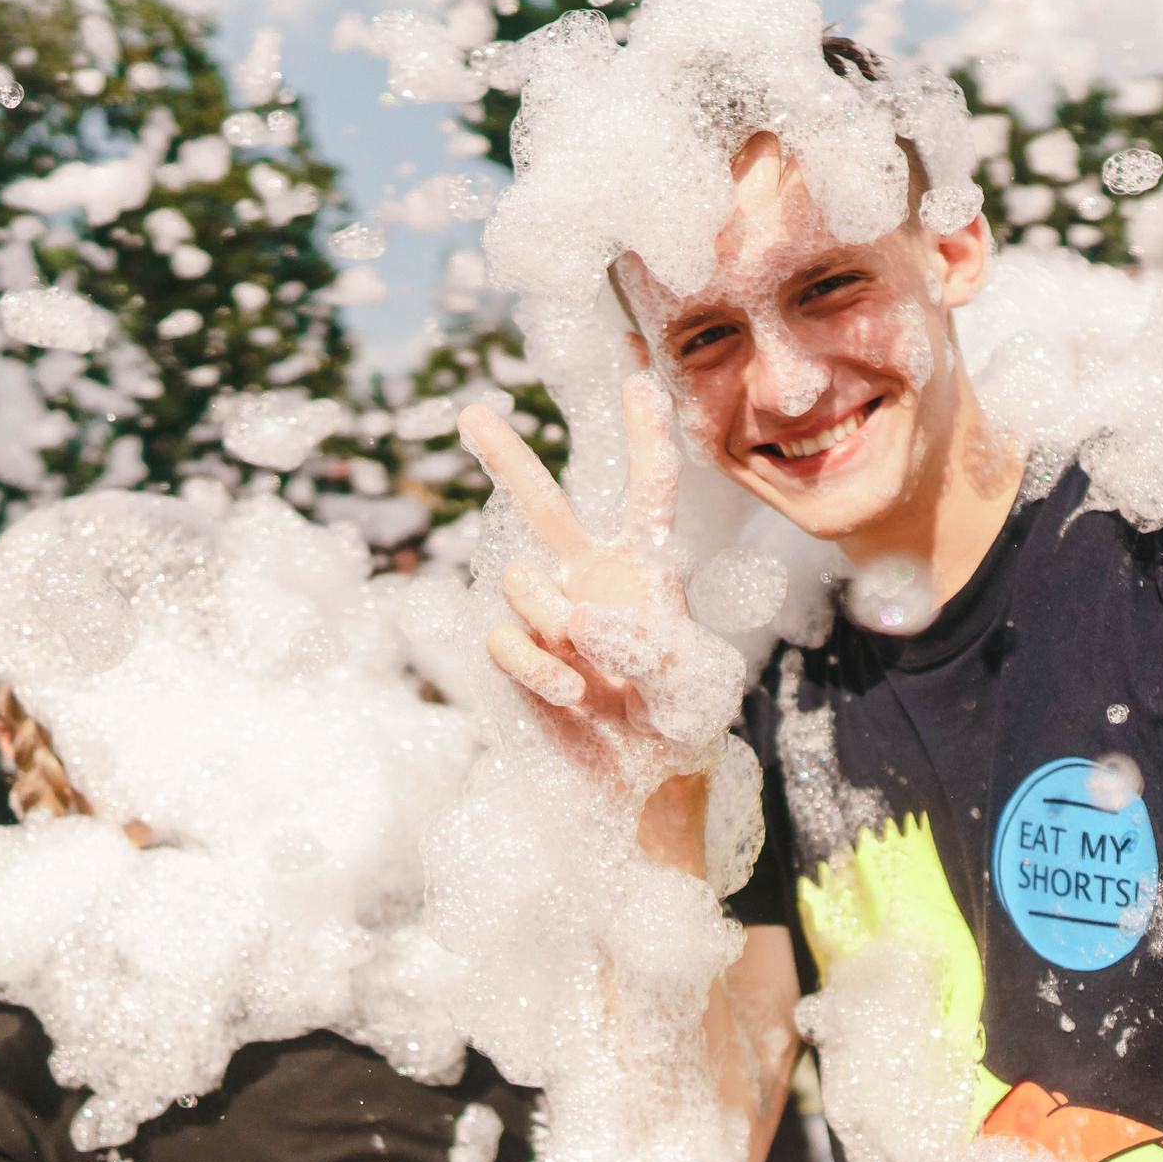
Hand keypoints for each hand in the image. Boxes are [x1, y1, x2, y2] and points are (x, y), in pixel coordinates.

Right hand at [461, 375, 744, 821]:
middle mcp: (590, 578)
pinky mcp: (517, 654)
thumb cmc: (683, 722)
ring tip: (587, 671)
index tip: (637, 379)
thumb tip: (579, 613)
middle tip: (471, 411)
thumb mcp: (691, 685)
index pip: (648, 491)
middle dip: (506, 457)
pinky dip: (535, 667)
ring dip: (551, 618)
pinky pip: (502, 637)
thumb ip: (646, 644)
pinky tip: (570, 696)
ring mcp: (548, 614)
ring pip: (522, 577)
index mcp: (647, 567)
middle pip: (542, 504)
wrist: (644, 782)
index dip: (644, 437)